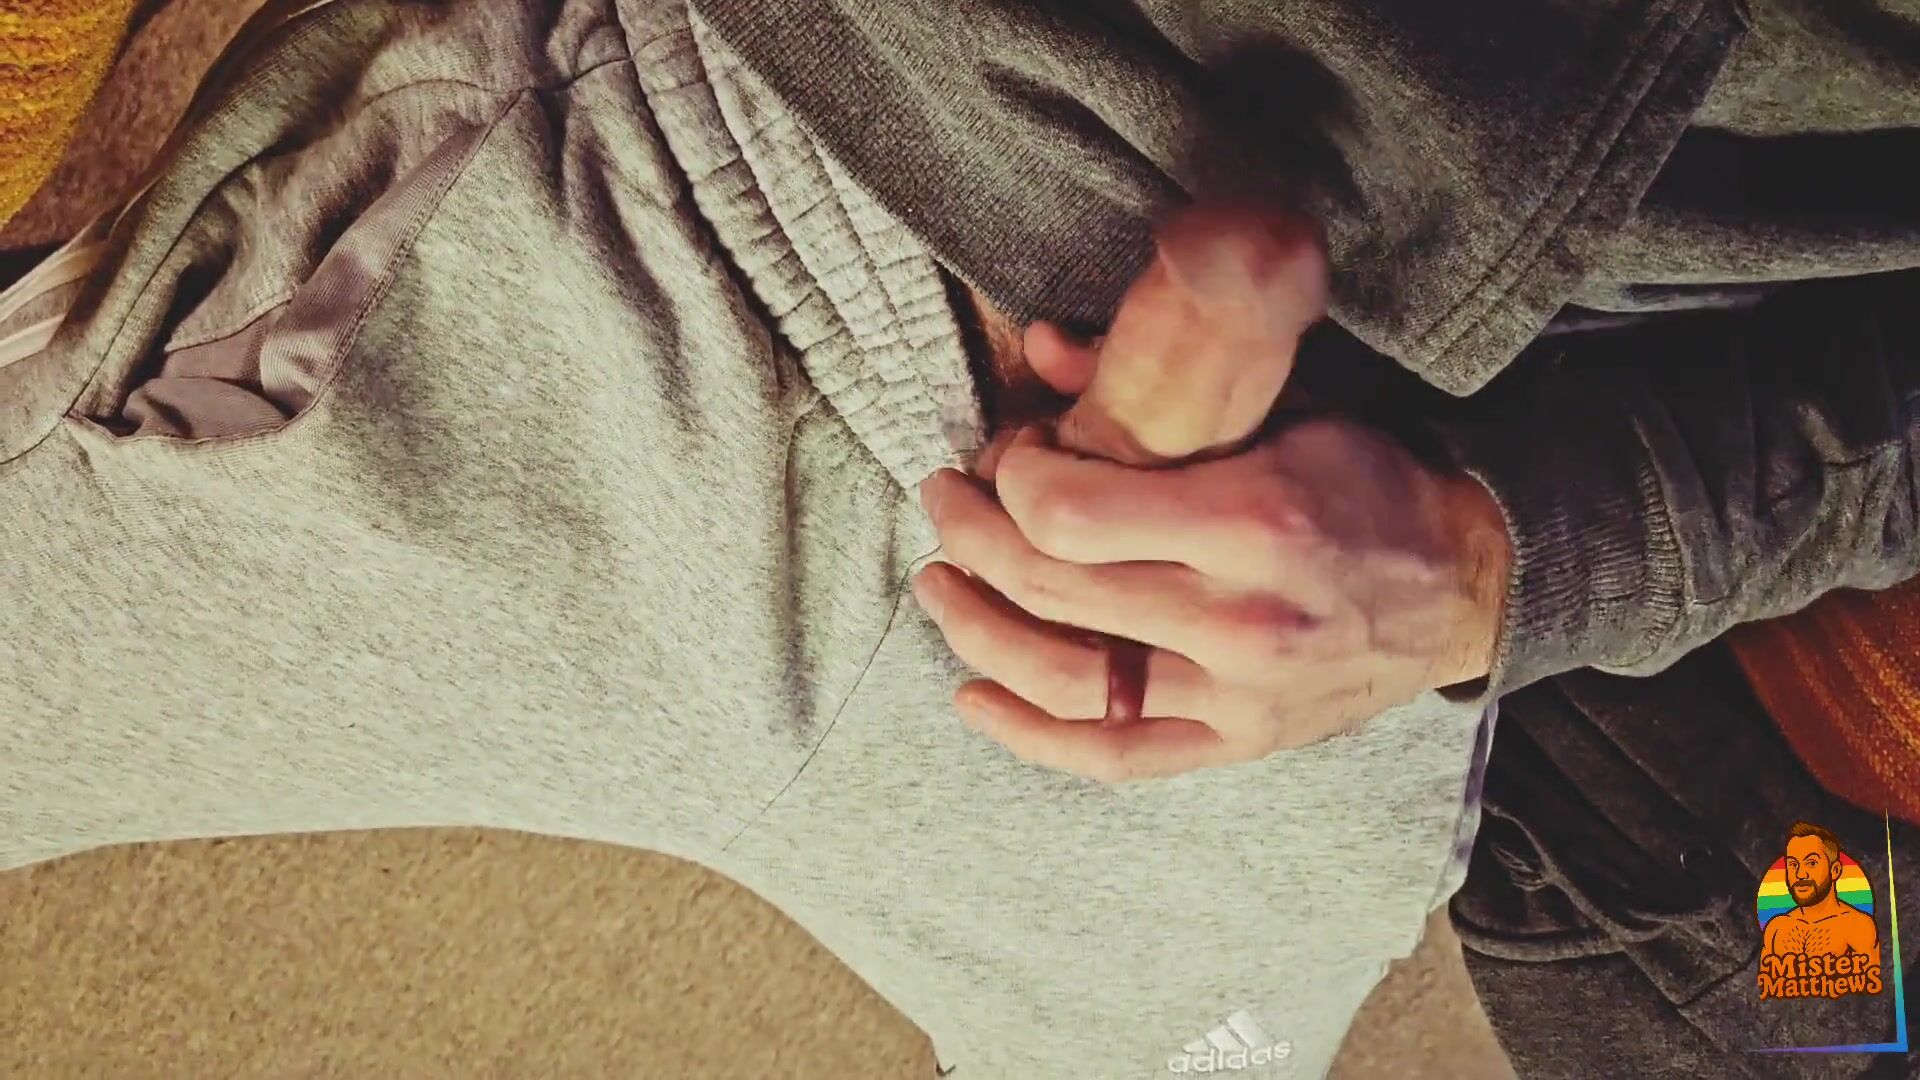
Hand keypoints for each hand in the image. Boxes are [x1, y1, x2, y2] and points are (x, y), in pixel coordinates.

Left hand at [915, 416, 1510, 780]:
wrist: (1463, 584)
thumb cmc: (1369, 481)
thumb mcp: (1285, 407)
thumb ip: (1166, 380)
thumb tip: (1045, 345)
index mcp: (1252, 520)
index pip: (1072, 516)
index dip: (1012, 484)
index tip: (1004, 459)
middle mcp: (1238, 619)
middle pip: (1053, 588)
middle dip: (974, 539)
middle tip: (945, 503)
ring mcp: (1234, 696)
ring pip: (1065, 678)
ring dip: (978, 630)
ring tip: (937, 586)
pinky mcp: (1234, 743)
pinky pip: (1111, 755)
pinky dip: (1029, 735)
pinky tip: (973, 697)